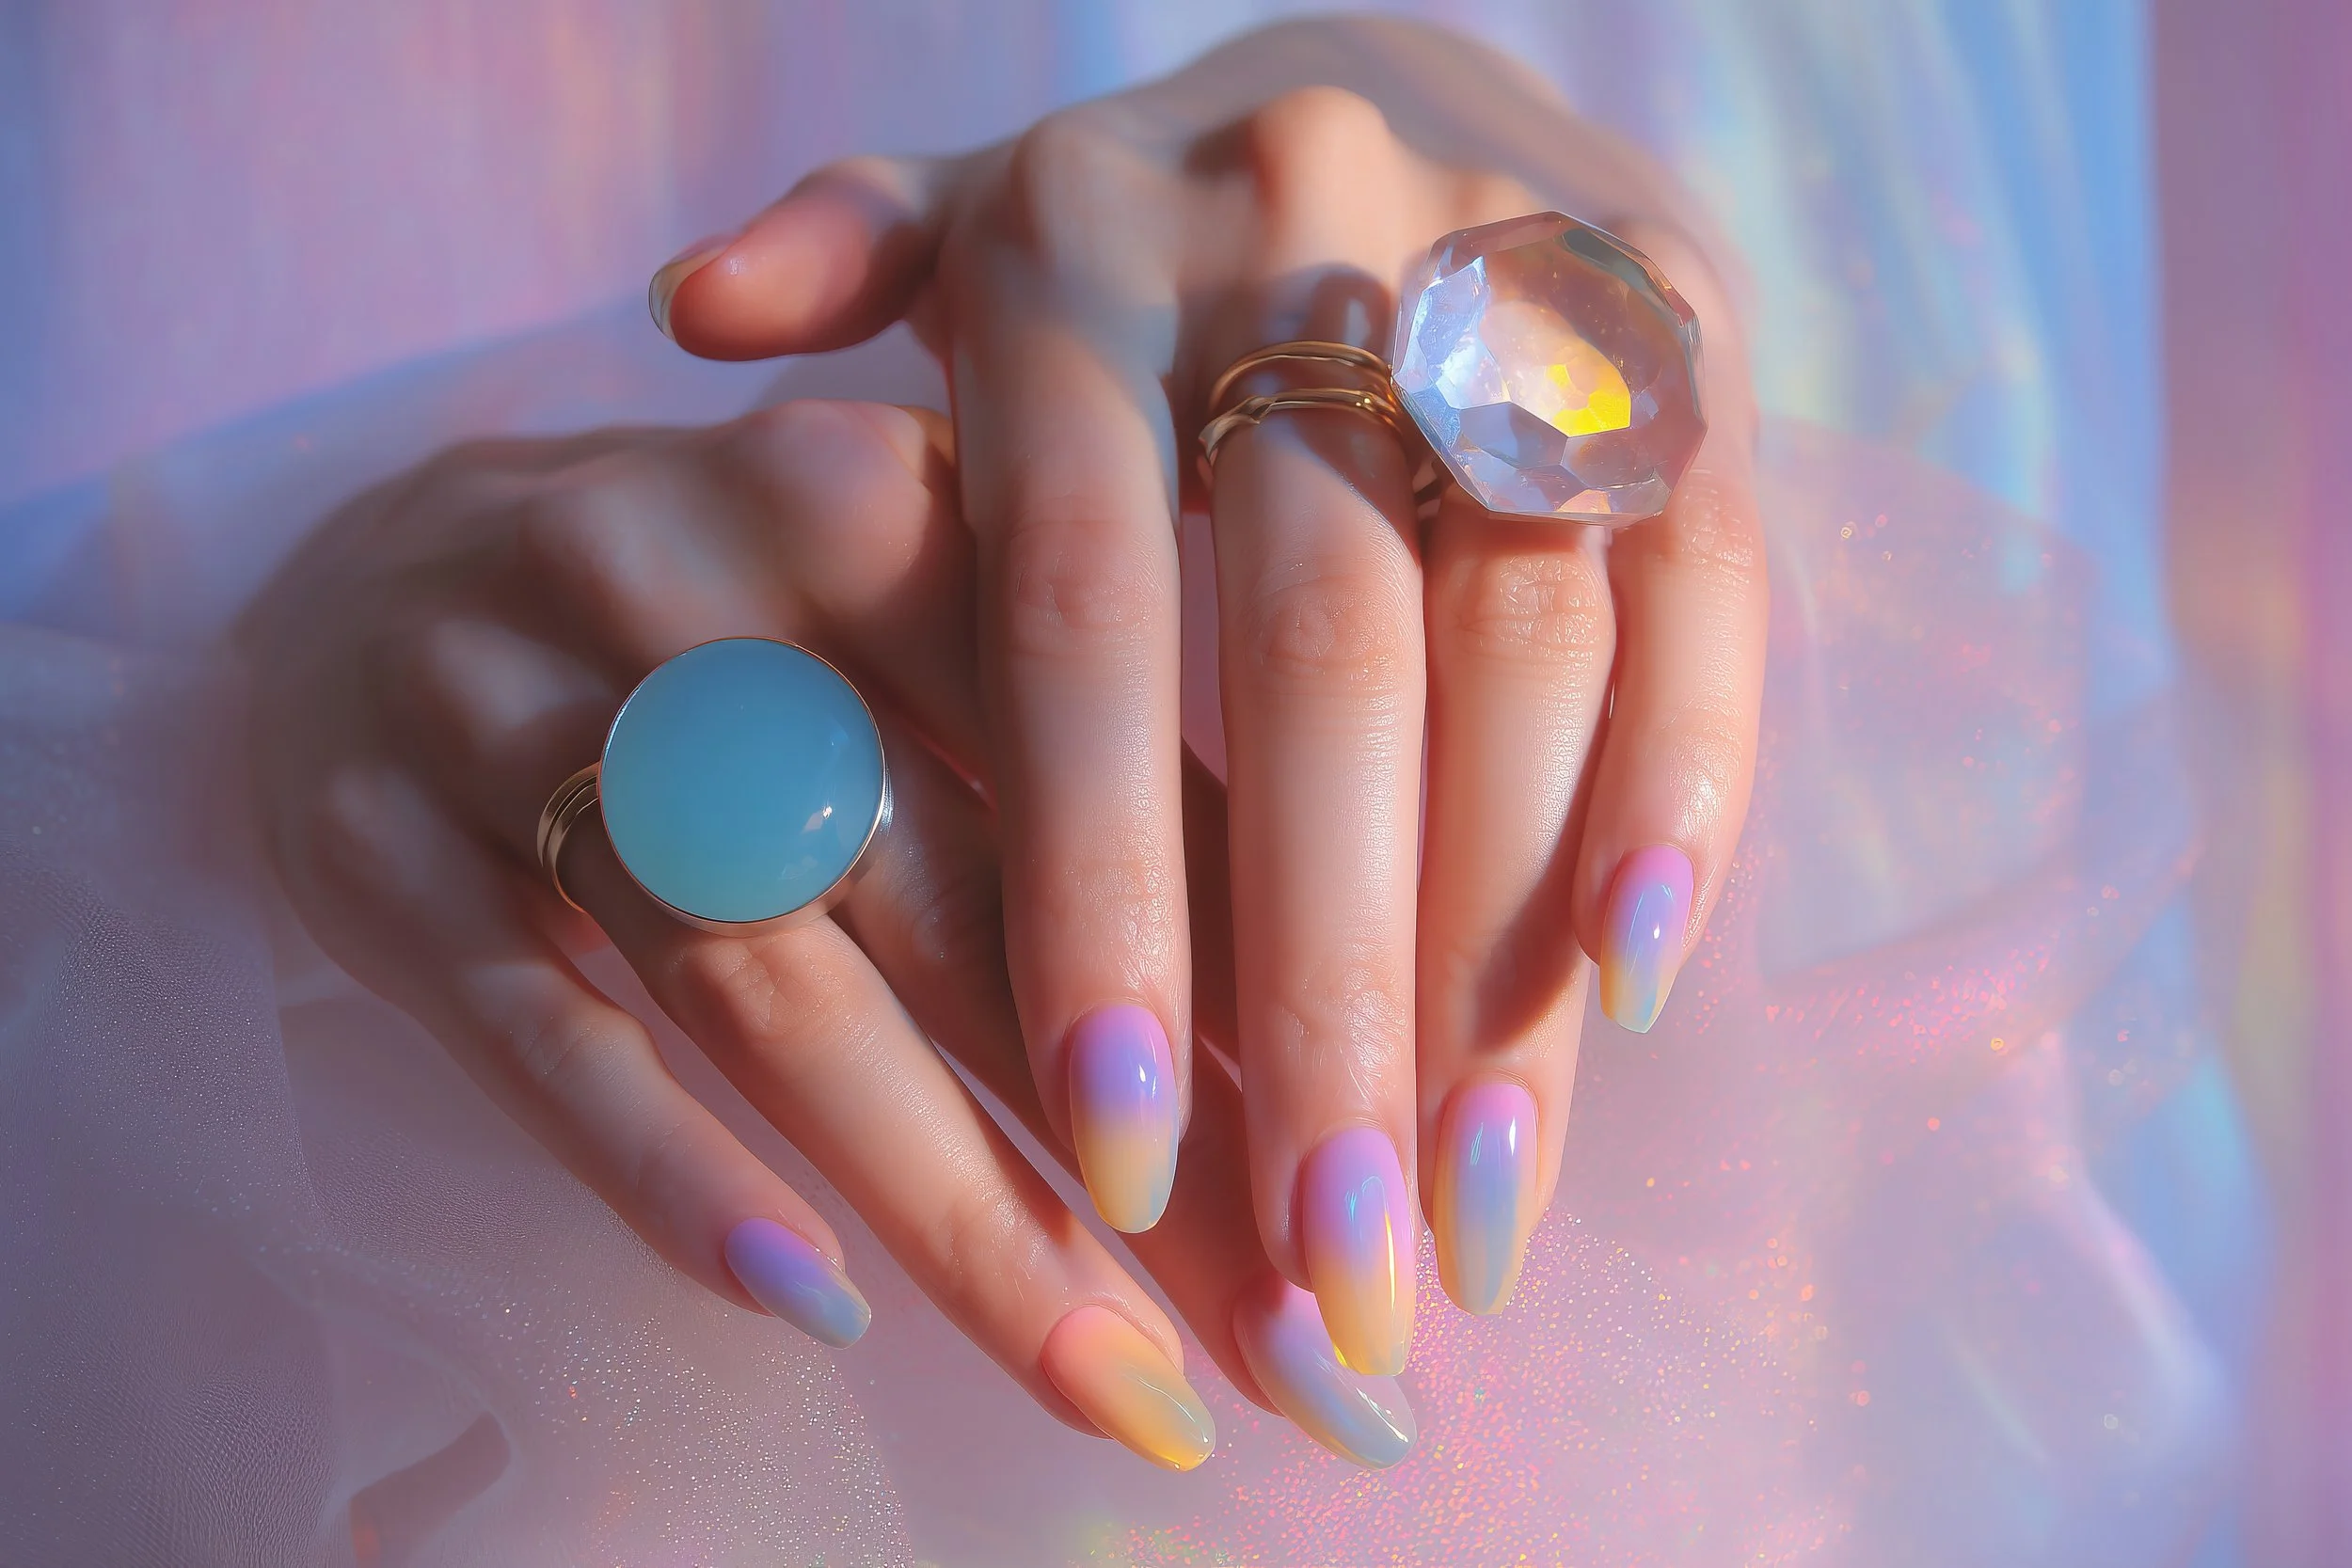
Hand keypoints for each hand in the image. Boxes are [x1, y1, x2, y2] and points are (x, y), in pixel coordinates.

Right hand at [240, 402, 1418, 1470]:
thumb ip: (1104, 740)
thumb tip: (1363, 973)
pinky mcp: (376, 851)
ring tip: (1121, 1384)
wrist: (375, 562)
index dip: (1270, 981)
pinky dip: (672, 1172)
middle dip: (1153, 1154)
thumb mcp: (911, 588)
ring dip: (956, 1213)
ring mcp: (512, 717)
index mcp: (872, 493)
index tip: (1393, 1178)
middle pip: (962, 907)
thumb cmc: (727, 602)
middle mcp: (694, 586)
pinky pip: (538, 1033)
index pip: (1109, 768)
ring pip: (768, 997)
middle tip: (1309, 1350)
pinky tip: (821, 1304)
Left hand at [655, 18, 1767, 1365]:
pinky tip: (1624, 994)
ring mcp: (1525, 289)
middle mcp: (1313, 248)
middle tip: (1311, 1265)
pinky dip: (1679, 793)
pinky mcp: (1699, 348)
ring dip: (1504, 955)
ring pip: (1522, 655)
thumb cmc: (1156, 210)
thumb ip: (849, 258)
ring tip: (1461, 1212)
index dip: (1099, 883)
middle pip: (1324, 660)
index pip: (1087, 605)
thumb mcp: (983, 203)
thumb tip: (682, 314)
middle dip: (1325, 988)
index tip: (1099, 1147)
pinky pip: (1707, 588)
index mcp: (1092, 246)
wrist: (1427, 36)